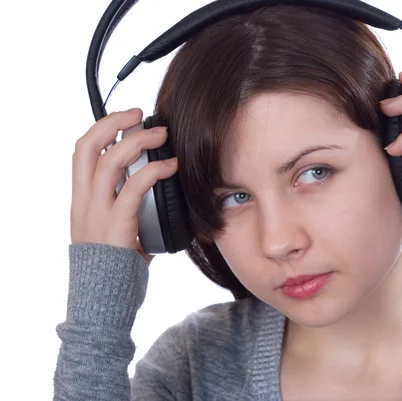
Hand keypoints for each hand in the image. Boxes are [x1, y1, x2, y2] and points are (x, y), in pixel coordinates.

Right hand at [70, 108, 178, 265]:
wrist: (103, 305)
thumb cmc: (114, 273)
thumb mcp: (116, 236)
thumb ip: (129, 215)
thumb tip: (156, 203)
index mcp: (82, 203)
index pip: (81, 154)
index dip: (101, 130)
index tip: (125, 119)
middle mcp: (84, 203)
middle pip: (86, 147)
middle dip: (112, 123)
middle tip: (139, 113)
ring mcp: (97, 213)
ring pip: (109, 162)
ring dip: (137, 141)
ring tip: (162, 134)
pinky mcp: (117, 225)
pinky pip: (134, 188)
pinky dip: (155, 171)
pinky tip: (171, 167)